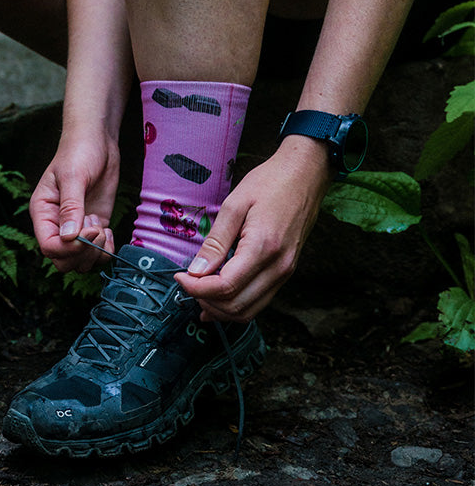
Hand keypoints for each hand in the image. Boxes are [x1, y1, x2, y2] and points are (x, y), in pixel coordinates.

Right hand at [30, 129, 120, 272]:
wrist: (96, 141)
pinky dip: (105, 250)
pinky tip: (109, 231)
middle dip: (83, 253)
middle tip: (98, 229)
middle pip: (63, 261)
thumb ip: (71, 207)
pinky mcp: (93, 227)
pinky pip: (96, 252)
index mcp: (43, 213)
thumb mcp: (73, 177)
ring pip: (80, 262)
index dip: (70, 248)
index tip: (90, 229)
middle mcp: (56, 225)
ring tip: (101, 226)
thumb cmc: (79, 152)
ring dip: (95, 252)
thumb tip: (69, 238)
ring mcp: (76, 228)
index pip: (49, 247)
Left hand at [175, 138, 332, 321]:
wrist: (305, 175)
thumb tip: (196, 271)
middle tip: (187, 284)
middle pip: (236, 306)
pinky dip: (236, 304)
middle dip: (206, 301)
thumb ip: (215, 241)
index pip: (225, 287)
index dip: (196, 288)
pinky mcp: (286, 271)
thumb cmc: (269, 183)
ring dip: (220, 309)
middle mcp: (278, 267)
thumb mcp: (234, 205)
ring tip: (199, 292)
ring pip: (249, 310)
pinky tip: (218, 296)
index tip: (179, 277)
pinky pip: (259, 301)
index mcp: (263, 247)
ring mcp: (285, 272)